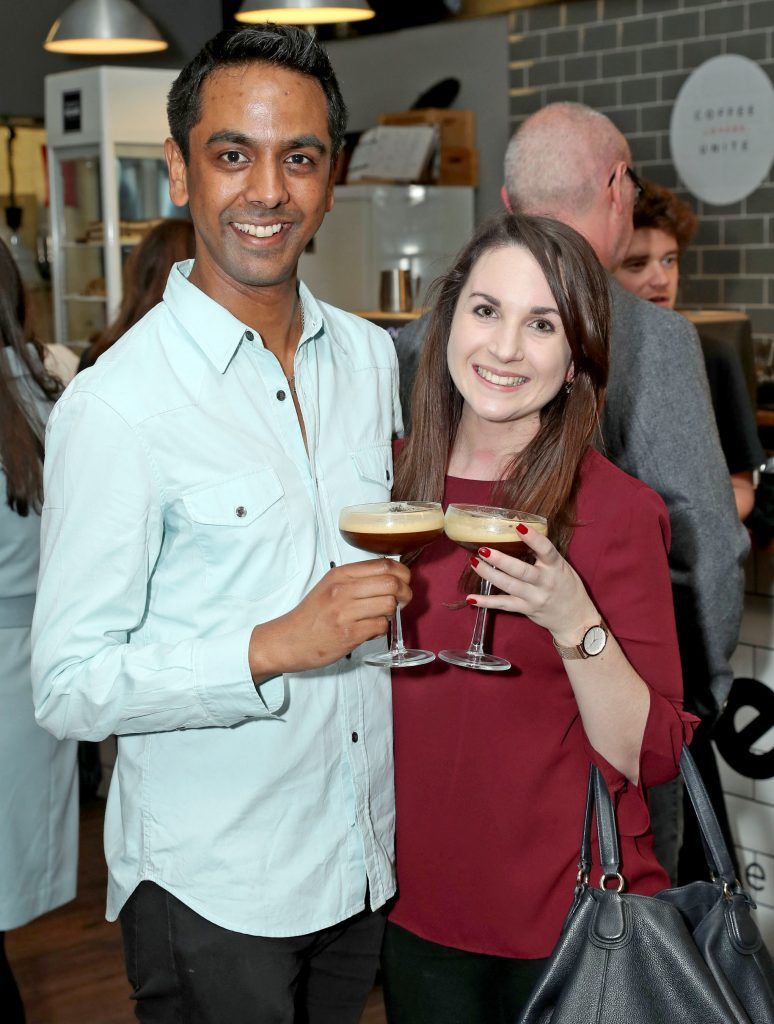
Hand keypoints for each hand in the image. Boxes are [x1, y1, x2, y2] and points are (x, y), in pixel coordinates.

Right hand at [249, 558, 411, 679]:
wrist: (287, 640)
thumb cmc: (312, 614)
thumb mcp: (330, 586)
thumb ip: (357, 579)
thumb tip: (392, 578)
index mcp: (340, 574)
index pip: (384, 564)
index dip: (402, 573)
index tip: (403, 582)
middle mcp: (343, 589)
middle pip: (392, 583)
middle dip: (405, 593)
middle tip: (402, 601)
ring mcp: (345, 612)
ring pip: (389, 604)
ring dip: (392, 612)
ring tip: (381, 616)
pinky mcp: (348, 634)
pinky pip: (380, 626)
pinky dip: (381, 629)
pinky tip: (370, 630)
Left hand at [469, 525, 596, 644]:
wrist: (575, 619)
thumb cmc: (567, 586)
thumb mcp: (561, 567)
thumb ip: (544, 554)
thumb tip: (519, 532)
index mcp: (556, 567)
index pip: (546, 550)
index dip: (533, 538)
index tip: (518, 527)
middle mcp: (545, 582)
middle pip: (521, 571)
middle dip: (501, 560)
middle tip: (483, 549)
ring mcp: (534, 598)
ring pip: (509, 586)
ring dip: (488, 574)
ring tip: (474, 562)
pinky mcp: (525, 609)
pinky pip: (503, 605)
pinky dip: (486, 602)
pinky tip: (471, 598)